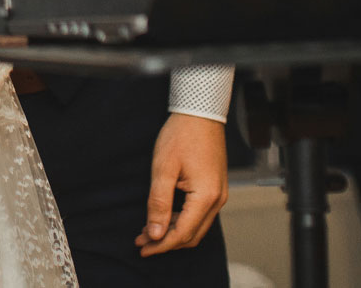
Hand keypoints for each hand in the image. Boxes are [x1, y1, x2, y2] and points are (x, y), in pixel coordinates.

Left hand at [137, 114, 227, 255]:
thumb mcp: (163, 168)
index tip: (142, 248)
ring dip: (172, 231)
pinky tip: (163, 216)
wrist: (200, 113)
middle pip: (191, 234)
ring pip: (196, 226)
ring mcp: (218, 194)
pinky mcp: (215, 188)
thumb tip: (155, 233)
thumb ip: (159, 202)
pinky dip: (181, 220)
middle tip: (141, 241)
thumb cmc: (181, 135)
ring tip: (147, 230)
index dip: (161, 244)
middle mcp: (217, 200)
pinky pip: (199, 214)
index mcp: (206, 196)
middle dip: (165, 241)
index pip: (182, 233)